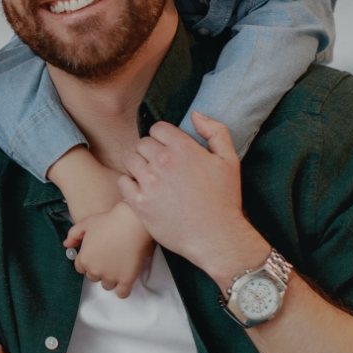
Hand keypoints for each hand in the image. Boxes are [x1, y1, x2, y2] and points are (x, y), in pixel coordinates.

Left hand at [63, 203, 154, 297]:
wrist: (131, 223)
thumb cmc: (109, 221)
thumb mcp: (86, 223)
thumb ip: (73, 235)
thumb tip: (66, 245)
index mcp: (84, 259)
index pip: (81, 268)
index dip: (89, 261)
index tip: (97, 256)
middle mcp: (95, 271)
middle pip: (93, 277)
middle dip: (99, 269)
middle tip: (109, 258)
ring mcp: (110, 277)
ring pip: (107, 285)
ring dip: (111, 278)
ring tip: (118, 266)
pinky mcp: (126, 280)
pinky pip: (122, 293)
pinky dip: (123, 289)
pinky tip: (125, 280)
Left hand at [118, 113, 252, 266]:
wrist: (218, 237)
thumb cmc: (225, 200)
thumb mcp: (230, 160)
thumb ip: (215, 131)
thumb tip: (195, 114)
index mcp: (183, 148)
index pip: (158, 128)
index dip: (163, 138)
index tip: (169, 150)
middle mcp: (163, 161)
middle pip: (142, 143)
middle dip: (150, 152)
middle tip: (160, 167)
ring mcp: (149, 182)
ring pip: (130, 159)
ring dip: (138, 166)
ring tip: (151, 178)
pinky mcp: (139, 202)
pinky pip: (123, 182)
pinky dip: (130, 184)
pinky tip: (143, 191)